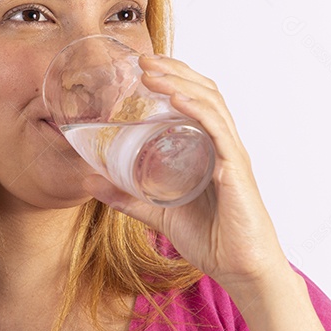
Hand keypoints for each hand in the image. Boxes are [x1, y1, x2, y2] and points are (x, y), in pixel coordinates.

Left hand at [81, 53, 288, 289]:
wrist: (241, 270)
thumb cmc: (211, 240)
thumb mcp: (158, 214)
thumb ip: (128, 199)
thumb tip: (90, 182)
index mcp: (210, 149)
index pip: (196, 99)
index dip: (173, 77)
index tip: (143, 66)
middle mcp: (223, 145)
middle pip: (204, 92)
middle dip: (174, 70)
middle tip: (142, 59)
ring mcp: (231, 155)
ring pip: (211, 103)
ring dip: (180, 82)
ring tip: (152, 72)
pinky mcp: (235, 170)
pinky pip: (218, 131)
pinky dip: (197, 109)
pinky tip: (177, 98)